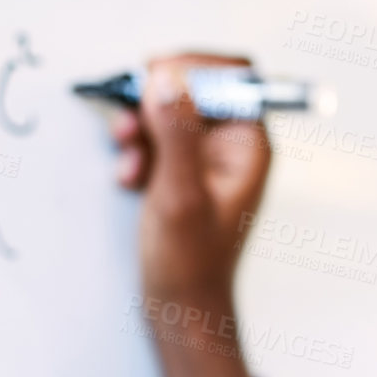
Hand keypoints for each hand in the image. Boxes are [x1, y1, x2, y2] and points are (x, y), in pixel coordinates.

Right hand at [112, 54, 272, 376]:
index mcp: (250, 145)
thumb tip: (166, 80)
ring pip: (170, 112)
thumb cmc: (191, 263)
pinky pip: (157, 139)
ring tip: (126, 152)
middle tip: (130, 119)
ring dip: (141, 124)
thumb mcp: (180, 195)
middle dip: (158, 97)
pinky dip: (138, 148)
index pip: (234, 75)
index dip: (194, 67)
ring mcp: (206, 159)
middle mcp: (232, 146)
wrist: (181, 309)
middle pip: (197, 88)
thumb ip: (175, 135)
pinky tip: (129, 176)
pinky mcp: (182, 173)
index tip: (155, 76)